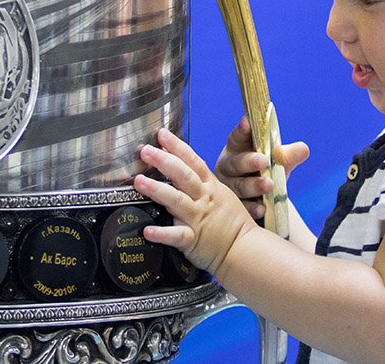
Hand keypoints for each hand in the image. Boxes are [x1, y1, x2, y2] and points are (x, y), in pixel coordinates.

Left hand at [133, 128, 255, 274]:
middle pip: (183, 176)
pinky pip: (176, 235)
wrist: (245, 249)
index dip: (177, 147)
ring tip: (139, 181)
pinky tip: (147, 230)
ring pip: (176, 201)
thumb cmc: (233, 223)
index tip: (162, 134)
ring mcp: (198, 219)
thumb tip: (177, 165)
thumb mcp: (221, 195)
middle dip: (164, 161)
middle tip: (145, 151)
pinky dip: (161, 233)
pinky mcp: (193, 240)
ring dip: (156, 190)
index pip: (193, 161)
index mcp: (210, 187)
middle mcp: (203, 199)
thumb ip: (201, 182)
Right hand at [215, 117, 309, 218]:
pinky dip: (252, 207)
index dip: (242, 130)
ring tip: (269, 185)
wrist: (263, 198)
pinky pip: (242, 206)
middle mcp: (229, 166)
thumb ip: (287, 156)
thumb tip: (303, 149)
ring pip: (238, 186)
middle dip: (249, 161)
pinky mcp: (234, 206)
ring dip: (253, 185)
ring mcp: (229, 187)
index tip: (248, 122)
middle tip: (263, 161)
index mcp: (237, 148)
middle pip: (235, 162)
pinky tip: (262, 208)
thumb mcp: (277, 162)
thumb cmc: (266, 171)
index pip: (237, 137)